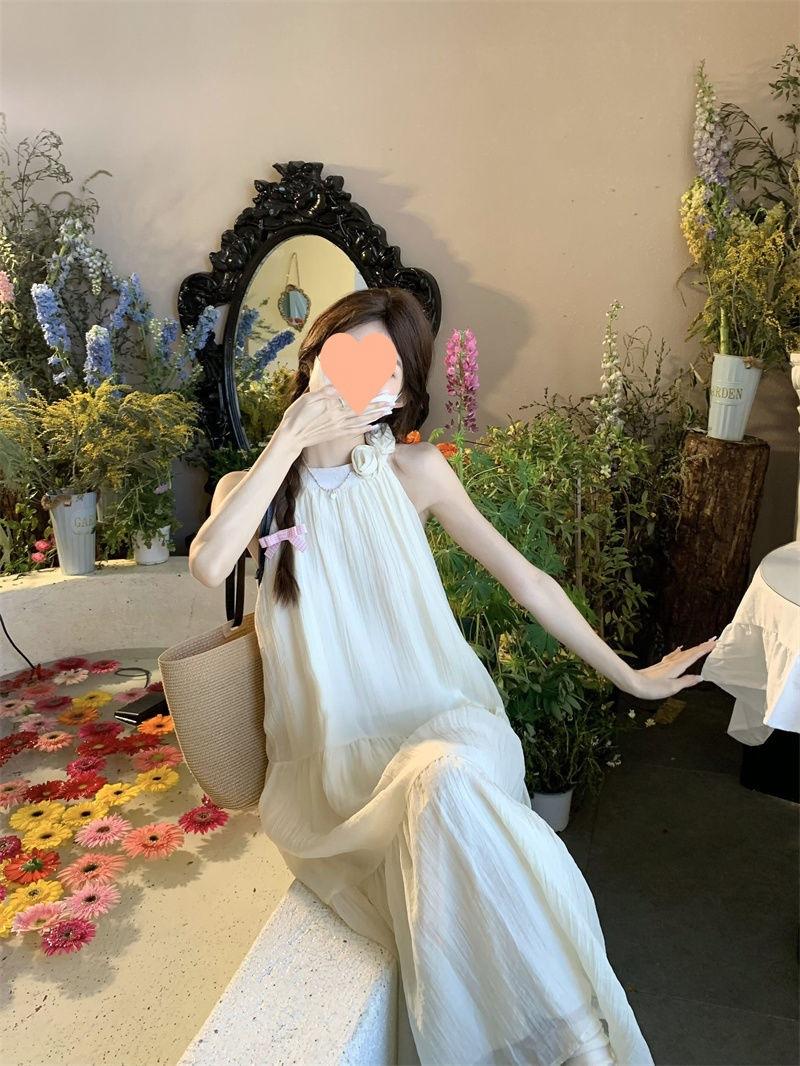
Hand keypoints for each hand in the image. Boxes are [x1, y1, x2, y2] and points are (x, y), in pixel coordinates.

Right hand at [275, 384, 393, 454]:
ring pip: (362, 420)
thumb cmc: (297, 415)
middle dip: (378, 405)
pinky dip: (366, 428)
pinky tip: (374, 426)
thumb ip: (326, 392)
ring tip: (388, 411)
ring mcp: (339, 427)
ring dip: (376, 415)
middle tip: (391, 401)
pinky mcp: (336, 434)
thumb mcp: (309, 398)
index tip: (382, 390)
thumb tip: (342, 386)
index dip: (370, 394)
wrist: (291, 437)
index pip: (355, 398)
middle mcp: (339, 418)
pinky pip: (354, 431)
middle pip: (363, 410)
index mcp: (333, 407)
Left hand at [626, 637, 717, 700]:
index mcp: (677, 667)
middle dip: (702, 646)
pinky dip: (680, 651)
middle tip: (713, 640)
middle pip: (690, 652)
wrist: (633, 683)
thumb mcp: (672, 687)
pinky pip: (674, 655)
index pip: (694, 656)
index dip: (704, 649)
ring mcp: (666, 663)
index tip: (714, 643)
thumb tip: (700, 677)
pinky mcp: (661, 665)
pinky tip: (680, 649)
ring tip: (701, 644)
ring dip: (693, 648)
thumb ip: (686, 681)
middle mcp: (672, 662)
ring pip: (683, 653)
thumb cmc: (651, 687)